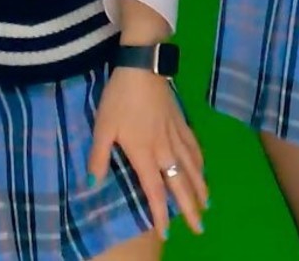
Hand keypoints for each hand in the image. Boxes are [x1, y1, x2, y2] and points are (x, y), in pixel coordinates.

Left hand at [89, 67, 206, 240]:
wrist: (143, 66)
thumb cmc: (120, 97)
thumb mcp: (102, 126)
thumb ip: (98, 156)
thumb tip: (92, 183)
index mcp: (144, 153)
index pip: (155, 190)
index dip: (161, 212)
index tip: (167, 232)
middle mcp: (164, 149)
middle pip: (180, 183)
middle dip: (190, 207)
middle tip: (200, 227)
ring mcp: (176, 134)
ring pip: (191, 166)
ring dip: (200, 187)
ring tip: (207, 204)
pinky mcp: (181, 121)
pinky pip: (194, 146)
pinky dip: (200, 161)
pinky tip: (203, 167)